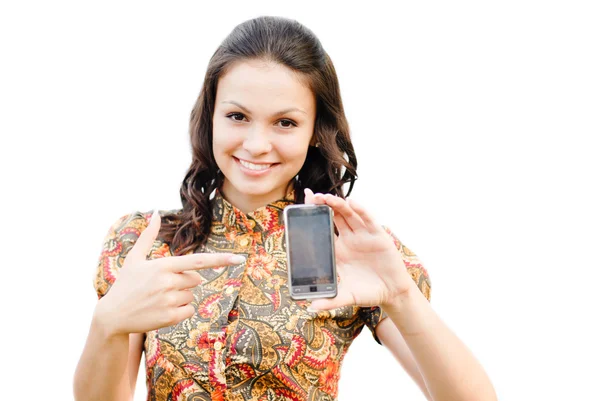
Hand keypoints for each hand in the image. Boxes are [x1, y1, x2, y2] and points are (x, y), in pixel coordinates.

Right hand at [94, 211, 244, 335]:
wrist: (112, 316)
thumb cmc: (126, 284)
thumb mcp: (135, 259)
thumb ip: (148, 236)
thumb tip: (156, 213)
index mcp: (163, 265)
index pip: (198, 261)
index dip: (220, 259)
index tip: (238, 259)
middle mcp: (168, 282)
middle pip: (196, 280)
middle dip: (184, 282)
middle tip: (161, 287)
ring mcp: (169, 301)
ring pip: (191, 295)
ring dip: (180, 297)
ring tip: (158, 299)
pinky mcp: (170, 318)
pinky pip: (189, 310)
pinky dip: (180, 311)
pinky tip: (162, 310)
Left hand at [304, 189, 415, 310]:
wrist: (391, 293)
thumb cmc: (367, 292)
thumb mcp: (347, 296)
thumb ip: (330, 300)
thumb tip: (310, 306)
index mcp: (337, 251)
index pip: (322, 229)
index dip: (313, 218)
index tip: (300, 207)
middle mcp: (349, 240)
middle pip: (333, 217)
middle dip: (323, 205)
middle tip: (311, 196)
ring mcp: (363, 236)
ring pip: (348, 215)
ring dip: (338, 204)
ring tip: (326, 198)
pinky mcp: (378, 235)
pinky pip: (368, 220)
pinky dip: (361, 210)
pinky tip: (353, 203)